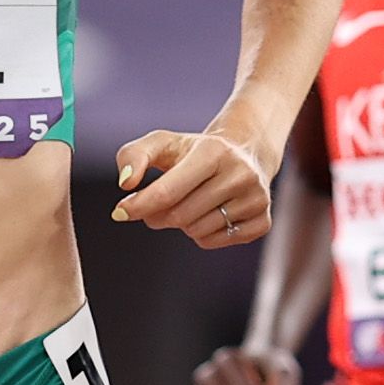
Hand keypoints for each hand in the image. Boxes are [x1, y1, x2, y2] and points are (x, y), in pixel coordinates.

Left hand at [113, 128, 273, 246]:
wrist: (246, 152)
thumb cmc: (194, 151)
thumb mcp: (163, 143)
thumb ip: (133, 155)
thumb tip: (125, 184)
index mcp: (214, 151)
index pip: (168, 190)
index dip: (140, 205)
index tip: (120, 212)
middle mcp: (240, 174)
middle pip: (180, 216)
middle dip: (159, 215)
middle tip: (155, 207)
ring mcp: (256, 199)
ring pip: (197, 231)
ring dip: (182, 224)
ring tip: (189, 204)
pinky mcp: (263, 221)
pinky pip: (215, 242)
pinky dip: (203, 234)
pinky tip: (209, 214)